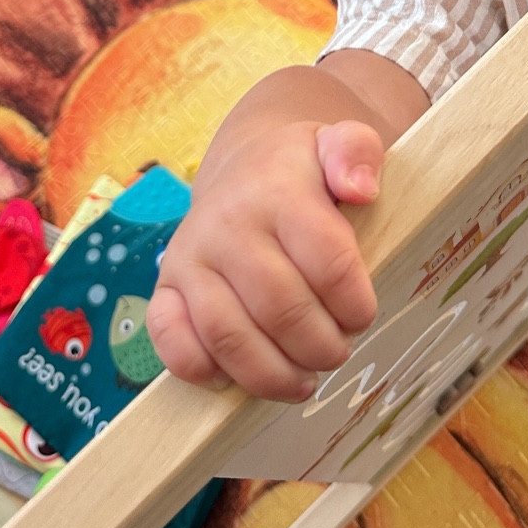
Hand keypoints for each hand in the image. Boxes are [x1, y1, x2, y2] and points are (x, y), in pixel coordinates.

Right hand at [146, 120, 382, 401]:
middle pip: (281, 309)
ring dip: (273, 374)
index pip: (328, 263)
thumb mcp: (340, 145)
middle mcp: (227, 224)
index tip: (362, 316)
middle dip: (320, 347)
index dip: (356, 306)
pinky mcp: (164, 287)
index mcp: (278, 191)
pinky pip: (173, 343)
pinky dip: (206, 372)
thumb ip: (358, 154)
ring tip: (303, 382)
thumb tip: (360, 189)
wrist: (244, 169)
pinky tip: (239, 377)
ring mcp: (189, 257)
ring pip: (228, 336)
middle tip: (337, 353)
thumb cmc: (302, 172)